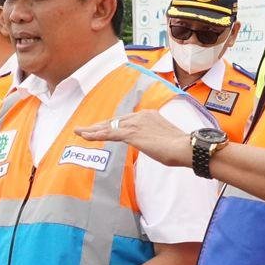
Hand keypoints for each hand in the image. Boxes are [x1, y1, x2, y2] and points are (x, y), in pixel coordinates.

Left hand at [76, 110, 192, 167]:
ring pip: (108, 126)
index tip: (101, 127)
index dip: (111, 124)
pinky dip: (94, 135)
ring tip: (79, 132)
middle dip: (98, 125)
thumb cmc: (179, 149)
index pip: (125, 119)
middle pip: (114, 120)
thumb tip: (150, 144)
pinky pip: (108, 133)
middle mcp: (140, 115)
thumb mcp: (163, 139)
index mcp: (149, 115)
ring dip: (92, 130)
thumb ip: (152, 138)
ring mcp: (135, 124)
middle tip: (84, 129)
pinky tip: (84, 136)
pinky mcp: (131, 133)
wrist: (184, 148)